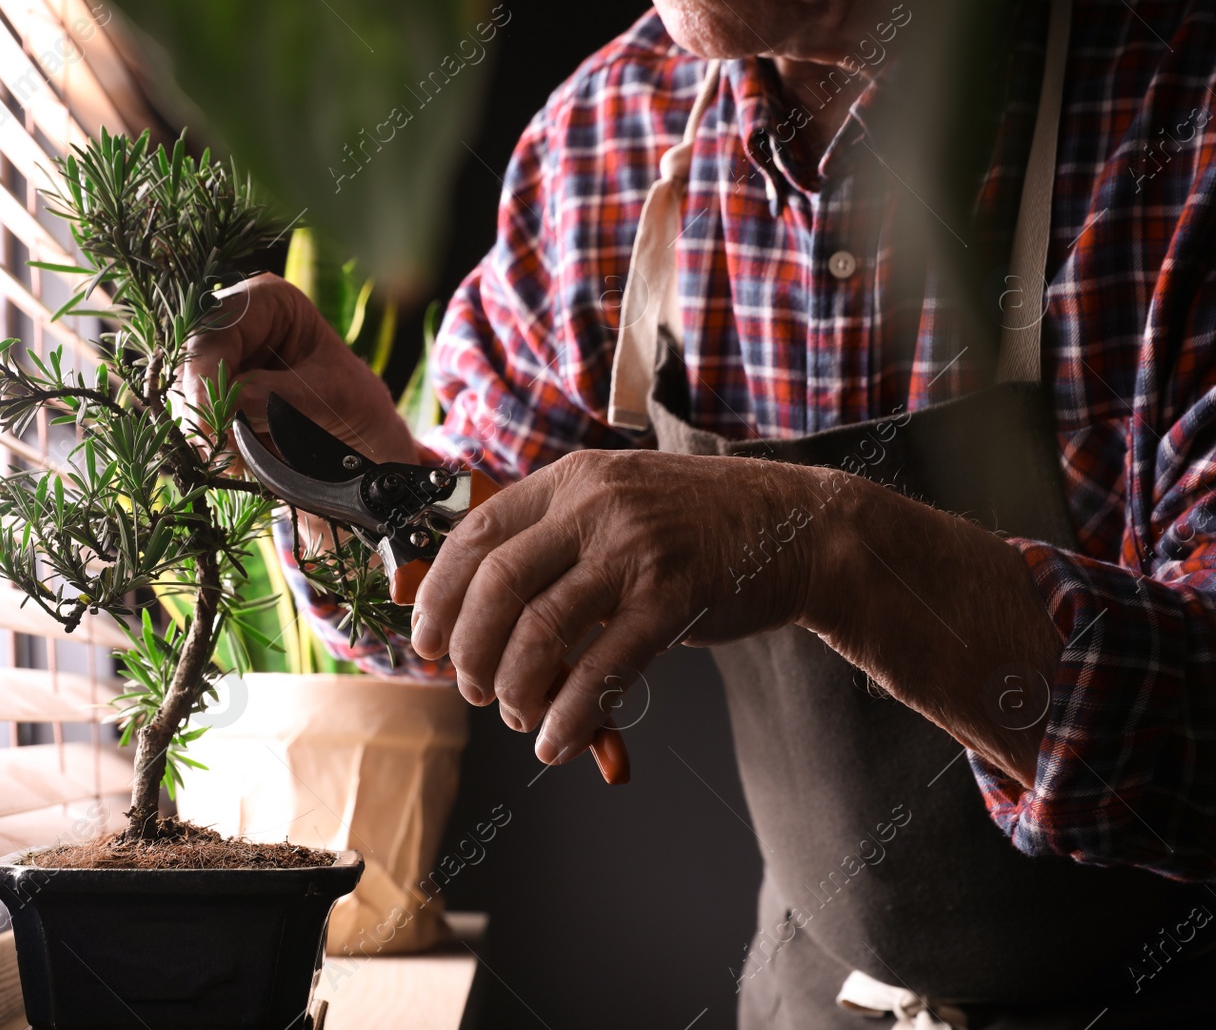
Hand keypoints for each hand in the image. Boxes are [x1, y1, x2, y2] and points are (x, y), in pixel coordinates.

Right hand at [181, 273, 417, 464]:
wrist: (357, 432)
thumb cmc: (350, 400)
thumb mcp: (327, 395)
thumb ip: (278, 396)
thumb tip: (230, 402)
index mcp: (268, 302)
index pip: (216, 329)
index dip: (205, 374)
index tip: (210, 420)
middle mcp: (235, 323)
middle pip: (192, 361)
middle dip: (203, 408)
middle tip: (222, 449)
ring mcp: (219, 358)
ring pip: (185, 392)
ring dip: (207, 431)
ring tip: (240, 458)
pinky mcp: (211, 392)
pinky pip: (192, 416)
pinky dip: (211, 442)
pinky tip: (236, 457)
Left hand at [409, 448, 833, 763]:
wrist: (796, 524)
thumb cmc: (694, 527)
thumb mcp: (614, 505)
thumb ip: (554, 544)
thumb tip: (478, 617)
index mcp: (569, 481)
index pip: (475, 535)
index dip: (438, 595)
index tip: (426, 641)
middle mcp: (595, 506)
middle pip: (496, 585)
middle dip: (471, 651)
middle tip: (474, 689)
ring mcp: (635, 549)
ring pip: (542, 630)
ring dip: (517, 690)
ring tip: (520, 717)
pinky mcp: (675, 596)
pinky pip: (603, 668)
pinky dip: (571, 715)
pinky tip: (558, 741)